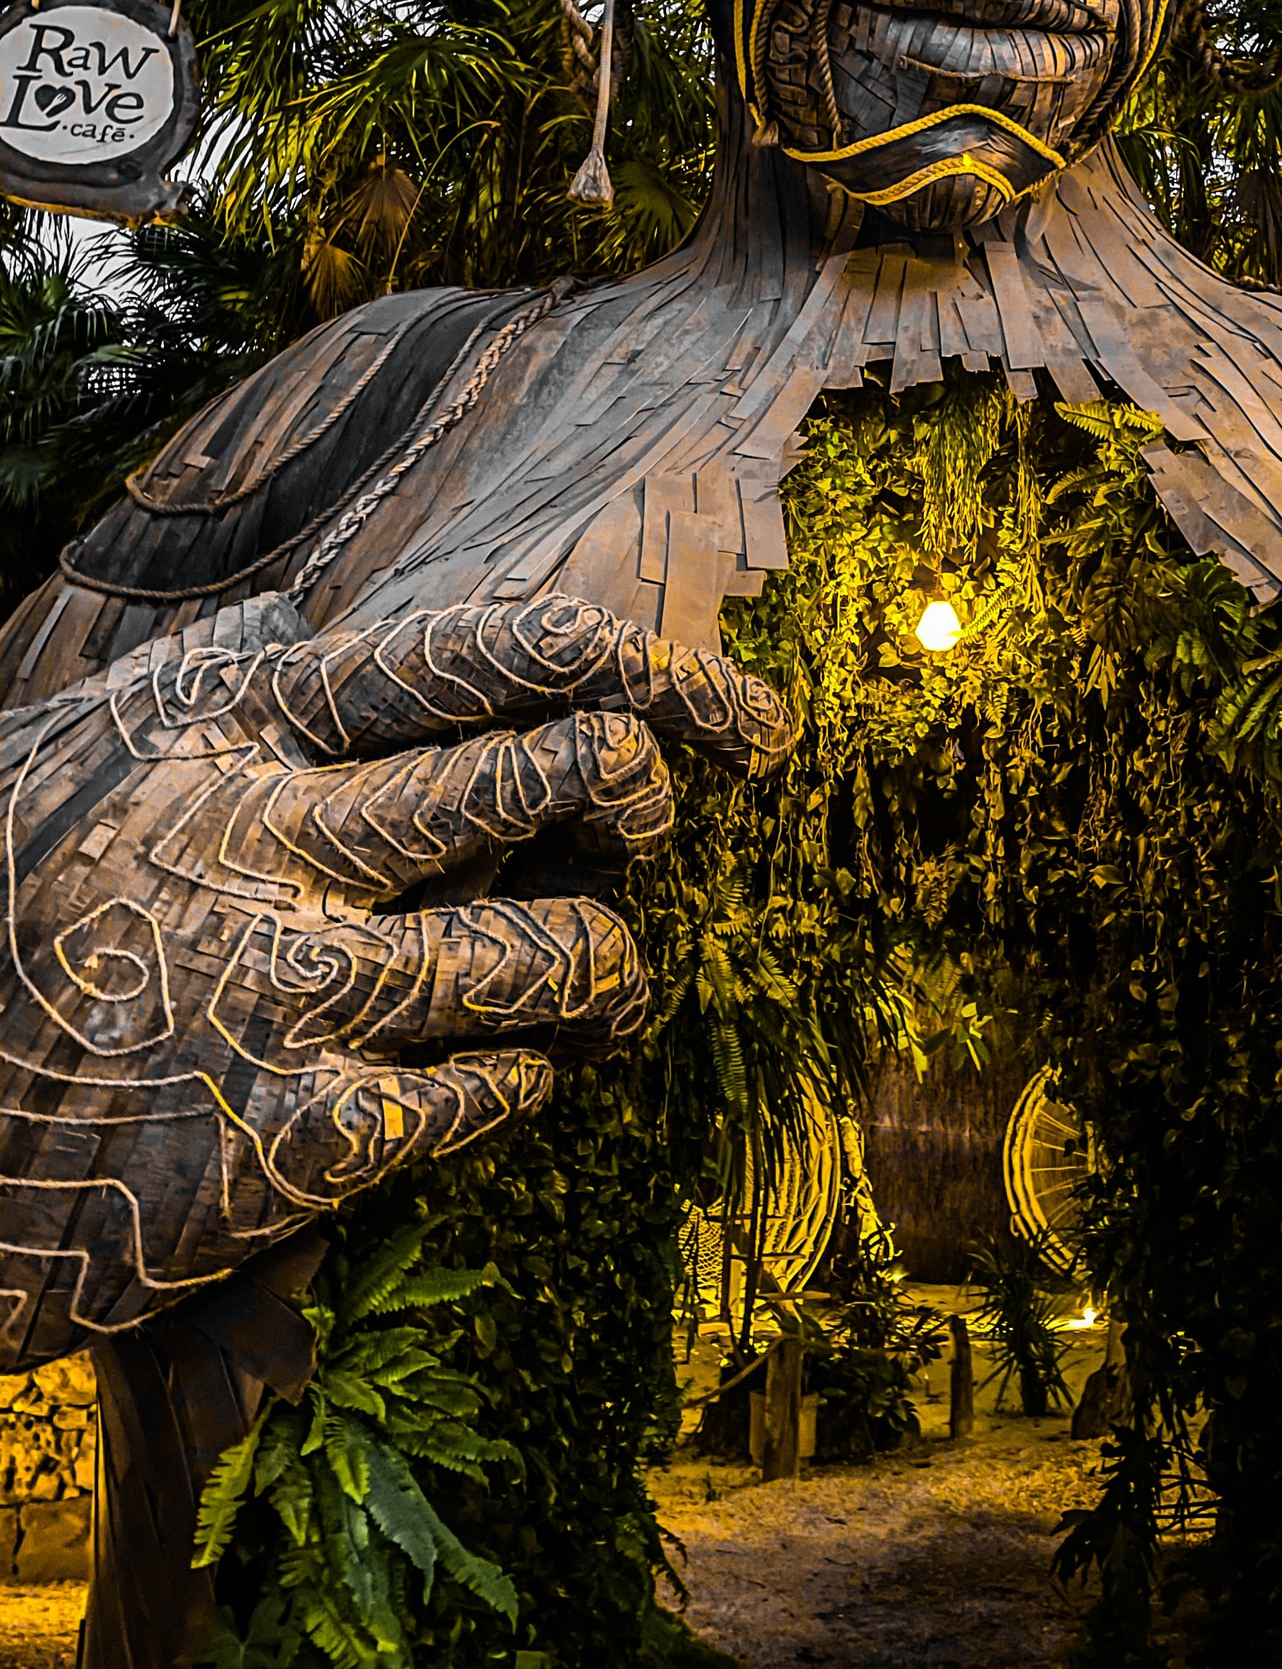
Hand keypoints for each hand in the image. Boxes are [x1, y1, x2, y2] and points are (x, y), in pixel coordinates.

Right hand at [0, 594, 789, 1366]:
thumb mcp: (87, 748)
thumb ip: (217, 675)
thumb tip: (311, 598)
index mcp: (238, 723)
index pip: (482, 654)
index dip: (636, 667)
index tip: (739, 714)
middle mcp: (278, 834)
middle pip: (559, 772)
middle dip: (642, 798)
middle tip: (644, 827)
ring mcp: (283, 986)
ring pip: (558, 947)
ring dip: (611, 968)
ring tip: (601, 985)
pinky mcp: (279, 1137)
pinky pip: (487, 1094)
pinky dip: (521, 1083)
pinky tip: (500, 1079)